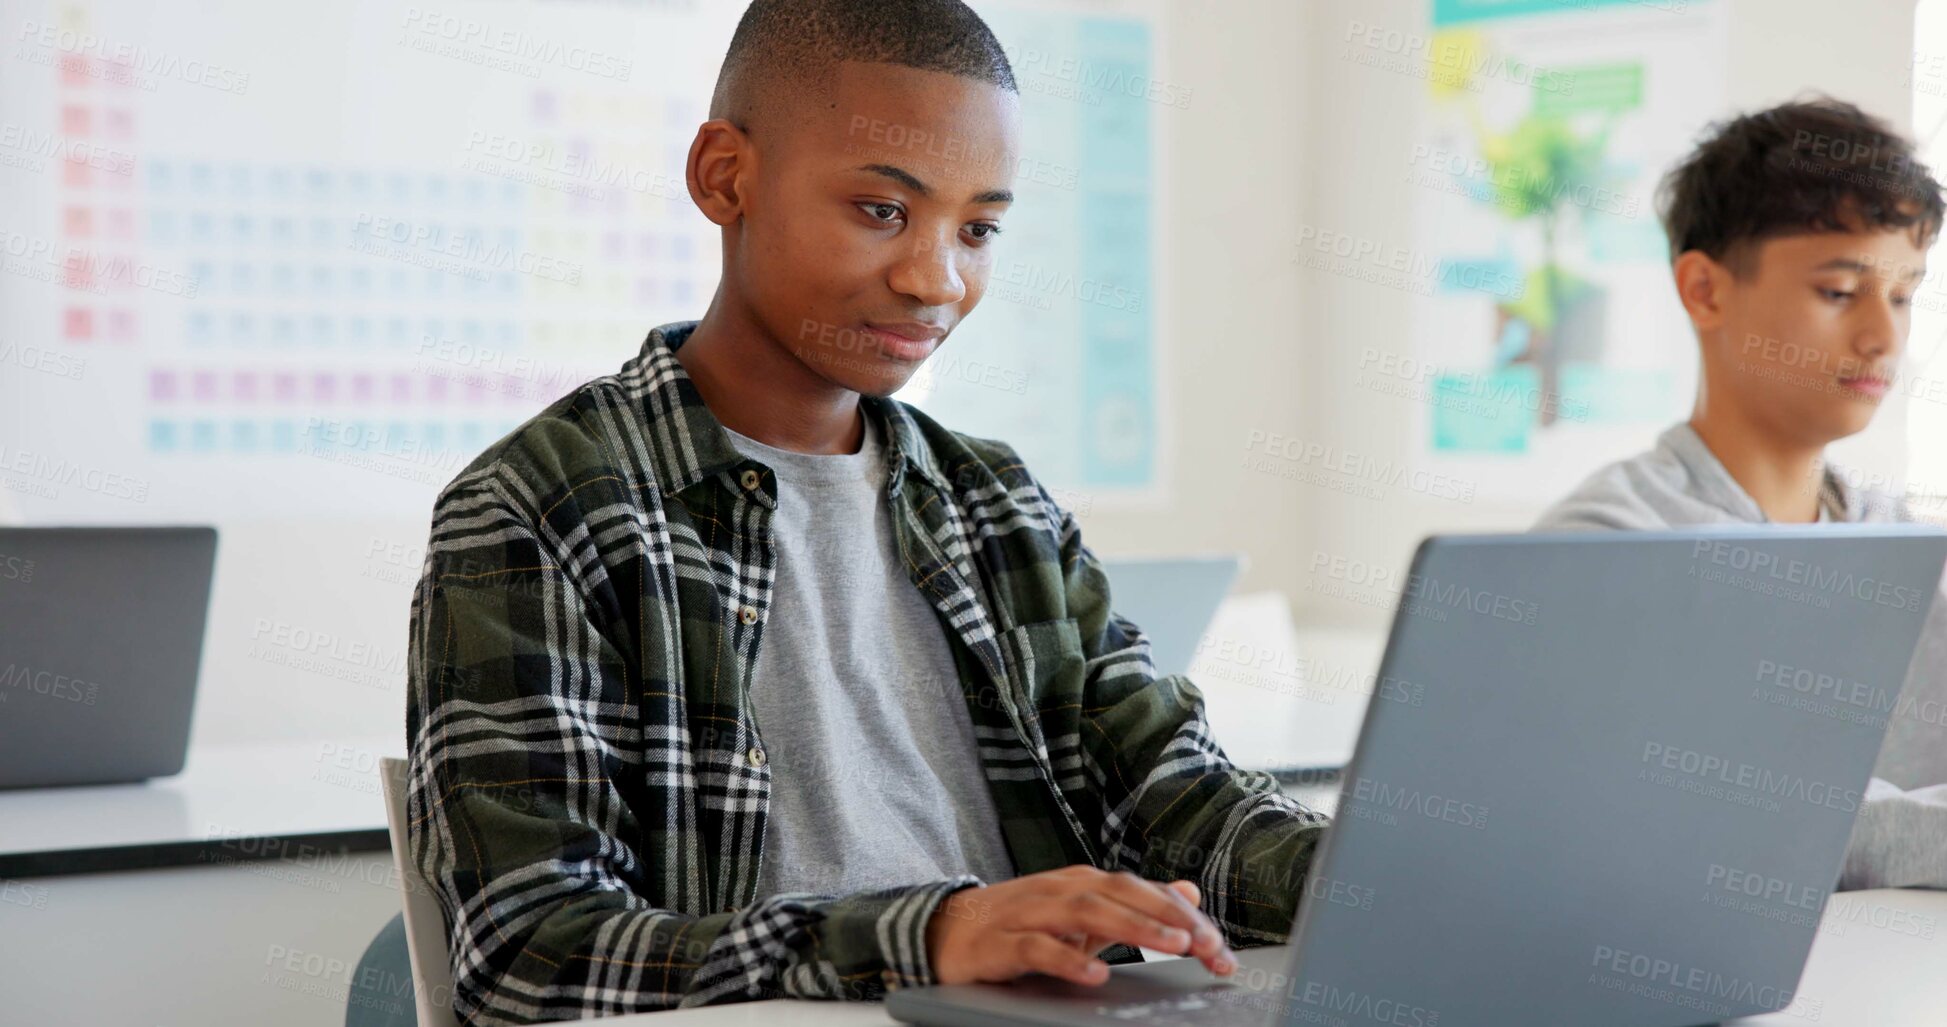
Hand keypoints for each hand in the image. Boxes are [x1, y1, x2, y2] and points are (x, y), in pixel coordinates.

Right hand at [925, 865, 1237, 986]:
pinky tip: (1095, 972)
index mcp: (1084, 883)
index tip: (1218, 948)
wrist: (944, 929)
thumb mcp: (1081, 912)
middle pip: (1123, 894)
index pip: (1143, 890)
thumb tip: (1189, 891)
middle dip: (1170, 918)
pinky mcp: (999, 942)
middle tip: (1208, 945)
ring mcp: (1028, 912)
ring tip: (1171, 945)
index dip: (1184, 915)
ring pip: (1087, 910)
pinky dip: (1068, 958)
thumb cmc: (1019, 923)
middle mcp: (1060, 889)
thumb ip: (1134, 904)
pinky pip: (1036, 947)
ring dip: (1133, 926)